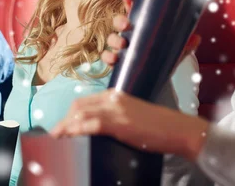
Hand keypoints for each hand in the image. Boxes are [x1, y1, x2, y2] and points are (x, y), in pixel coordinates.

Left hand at [50, 89, 208, 160]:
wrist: (178, 129)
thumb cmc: (159, 126)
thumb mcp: (133, 116)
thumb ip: (117, 117)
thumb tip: (100, 129)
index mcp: (116, 95)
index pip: (85, 101)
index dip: (70, 113)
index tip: (63, 125)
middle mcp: (113, 99)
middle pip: (78, 106)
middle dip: (64, 119)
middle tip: (57, 134)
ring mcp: (116, 110)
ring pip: (81, 114)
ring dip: (65, 126)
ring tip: (56, 138)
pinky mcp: (120, 123)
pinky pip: (91, 124)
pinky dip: (76, 130)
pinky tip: (69, 136)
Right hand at [102, 0, 201, 66]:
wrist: (157, 81)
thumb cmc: (164, 58)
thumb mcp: (176, 51)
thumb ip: (186, 45)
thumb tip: (197, 38)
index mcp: (143, 24)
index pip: (133, 8)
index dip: (129, 0)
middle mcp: (130, 33)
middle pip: (119, 21)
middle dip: (120, 20)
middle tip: (127, 24)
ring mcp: (121, 47)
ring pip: (112, 37)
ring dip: (114, 38)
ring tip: (123, 44)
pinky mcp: (117, 61)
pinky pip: (106, 56)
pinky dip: (108, 57)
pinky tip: (114, 59)